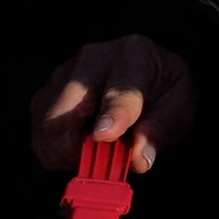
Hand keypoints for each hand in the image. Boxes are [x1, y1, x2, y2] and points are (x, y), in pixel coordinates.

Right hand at [30, 35, 195, 172]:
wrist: (145, 77)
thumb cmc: (162, 91)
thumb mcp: (178, 107)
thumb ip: (160, 130)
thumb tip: (139, 159)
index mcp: (134, 55)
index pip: (121, 89)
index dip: (113, 114)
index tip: (106, 135)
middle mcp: (91, 59)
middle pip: (67, 111)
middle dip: (80, 148)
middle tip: (104, 163)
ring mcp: (61, 76)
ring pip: (48, 129)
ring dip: (71, 154)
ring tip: (100, 149)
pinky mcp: (43, 98)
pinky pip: (40, 139)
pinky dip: (59, 154)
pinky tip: (83, 145)